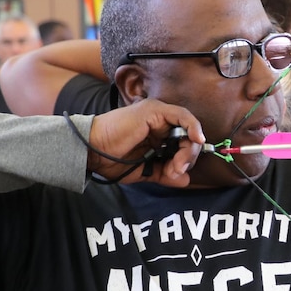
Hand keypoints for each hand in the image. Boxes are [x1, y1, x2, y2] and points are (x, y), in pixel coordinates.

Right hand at [84, 99, 205, 186]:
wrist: (93, 153)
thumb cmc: (113, 160)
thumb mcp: (146, 171)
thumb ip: (166, 174)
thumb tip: (186, 180)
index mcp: (157, 135)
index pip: (182, 145)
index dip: (185, 160)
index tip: (177, 174)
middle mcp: (159, 123)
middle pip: (188, 137)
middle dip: (187, 157)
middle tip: (177, 170)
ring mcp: (157, 115)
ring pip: (187, 129)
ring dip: (187, 149)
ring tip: (177, 164)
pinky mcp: (154, 111)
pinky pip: (182, 116)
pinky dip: (193, 127)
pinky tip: (196, 139)